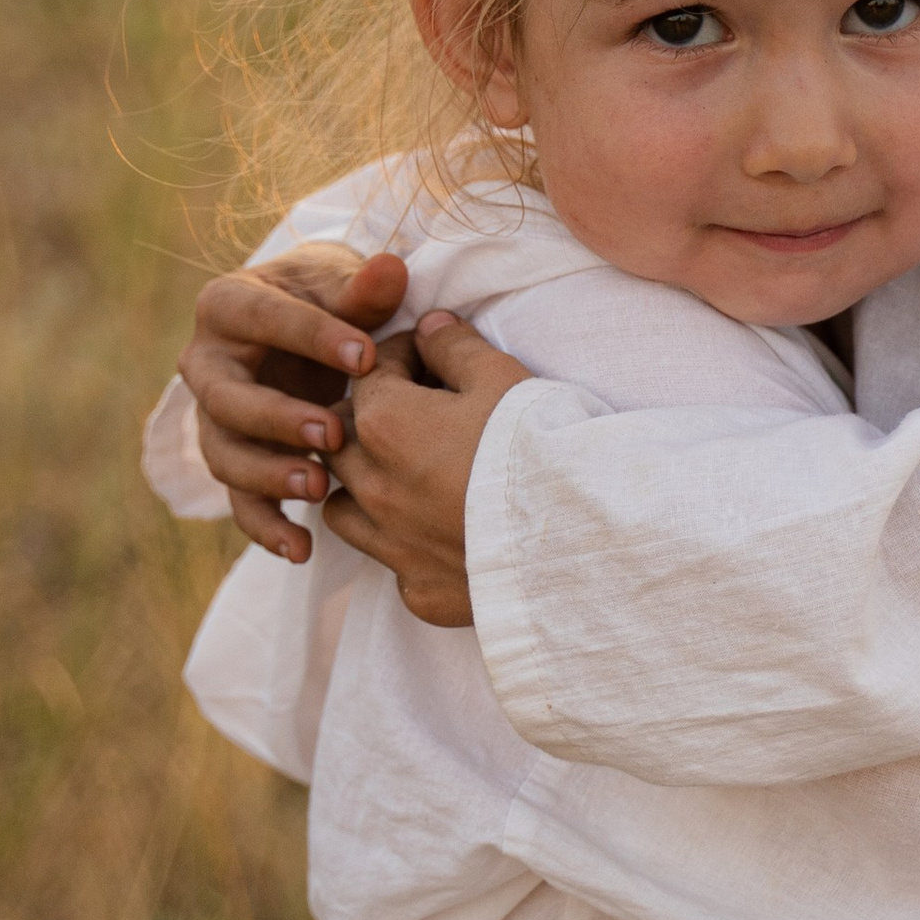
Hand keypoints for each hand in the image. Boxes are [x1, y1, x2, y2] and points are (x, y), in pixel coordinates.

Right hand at [179, 242, 410, 560]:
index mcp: (228, 306)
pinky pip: (240, 501)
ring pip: (224, 454)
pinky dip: (266, 527)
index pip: (263, 320)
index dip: (313, 337)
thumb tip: (391, 269)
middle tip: (332, 434)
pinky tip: (301, 548)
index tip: (367, 359)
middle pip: (226, 398)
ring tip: (320, 488)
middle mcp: (206, 363)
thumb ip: (365, 287)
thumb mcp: (343, 286)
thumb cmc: (328, 299)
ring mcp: (215, 418)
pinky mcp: (235, 460)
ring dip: (267, 475)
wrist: (311, 325)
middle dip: (276, 418)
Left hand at [320, 313, 529, 624]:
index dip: (399, 354)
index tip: (425, 351)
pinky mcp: (419, 591)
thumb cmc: (540, 446)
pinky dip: (401, 542)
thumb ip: (455, 348)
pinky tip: (436, 532)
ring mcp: (393, 545)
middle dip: (368, 417)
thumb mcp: (502, 377)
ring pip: (341, 506)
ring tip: (401, 473)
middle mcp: (373, 488)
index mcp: (385, 425)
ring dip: (362, 483)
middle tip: (411, 408)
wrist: (579, 537)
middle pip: (340, 441)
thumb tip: (429, 328)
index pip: (370, 374)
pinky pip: (389, 561)